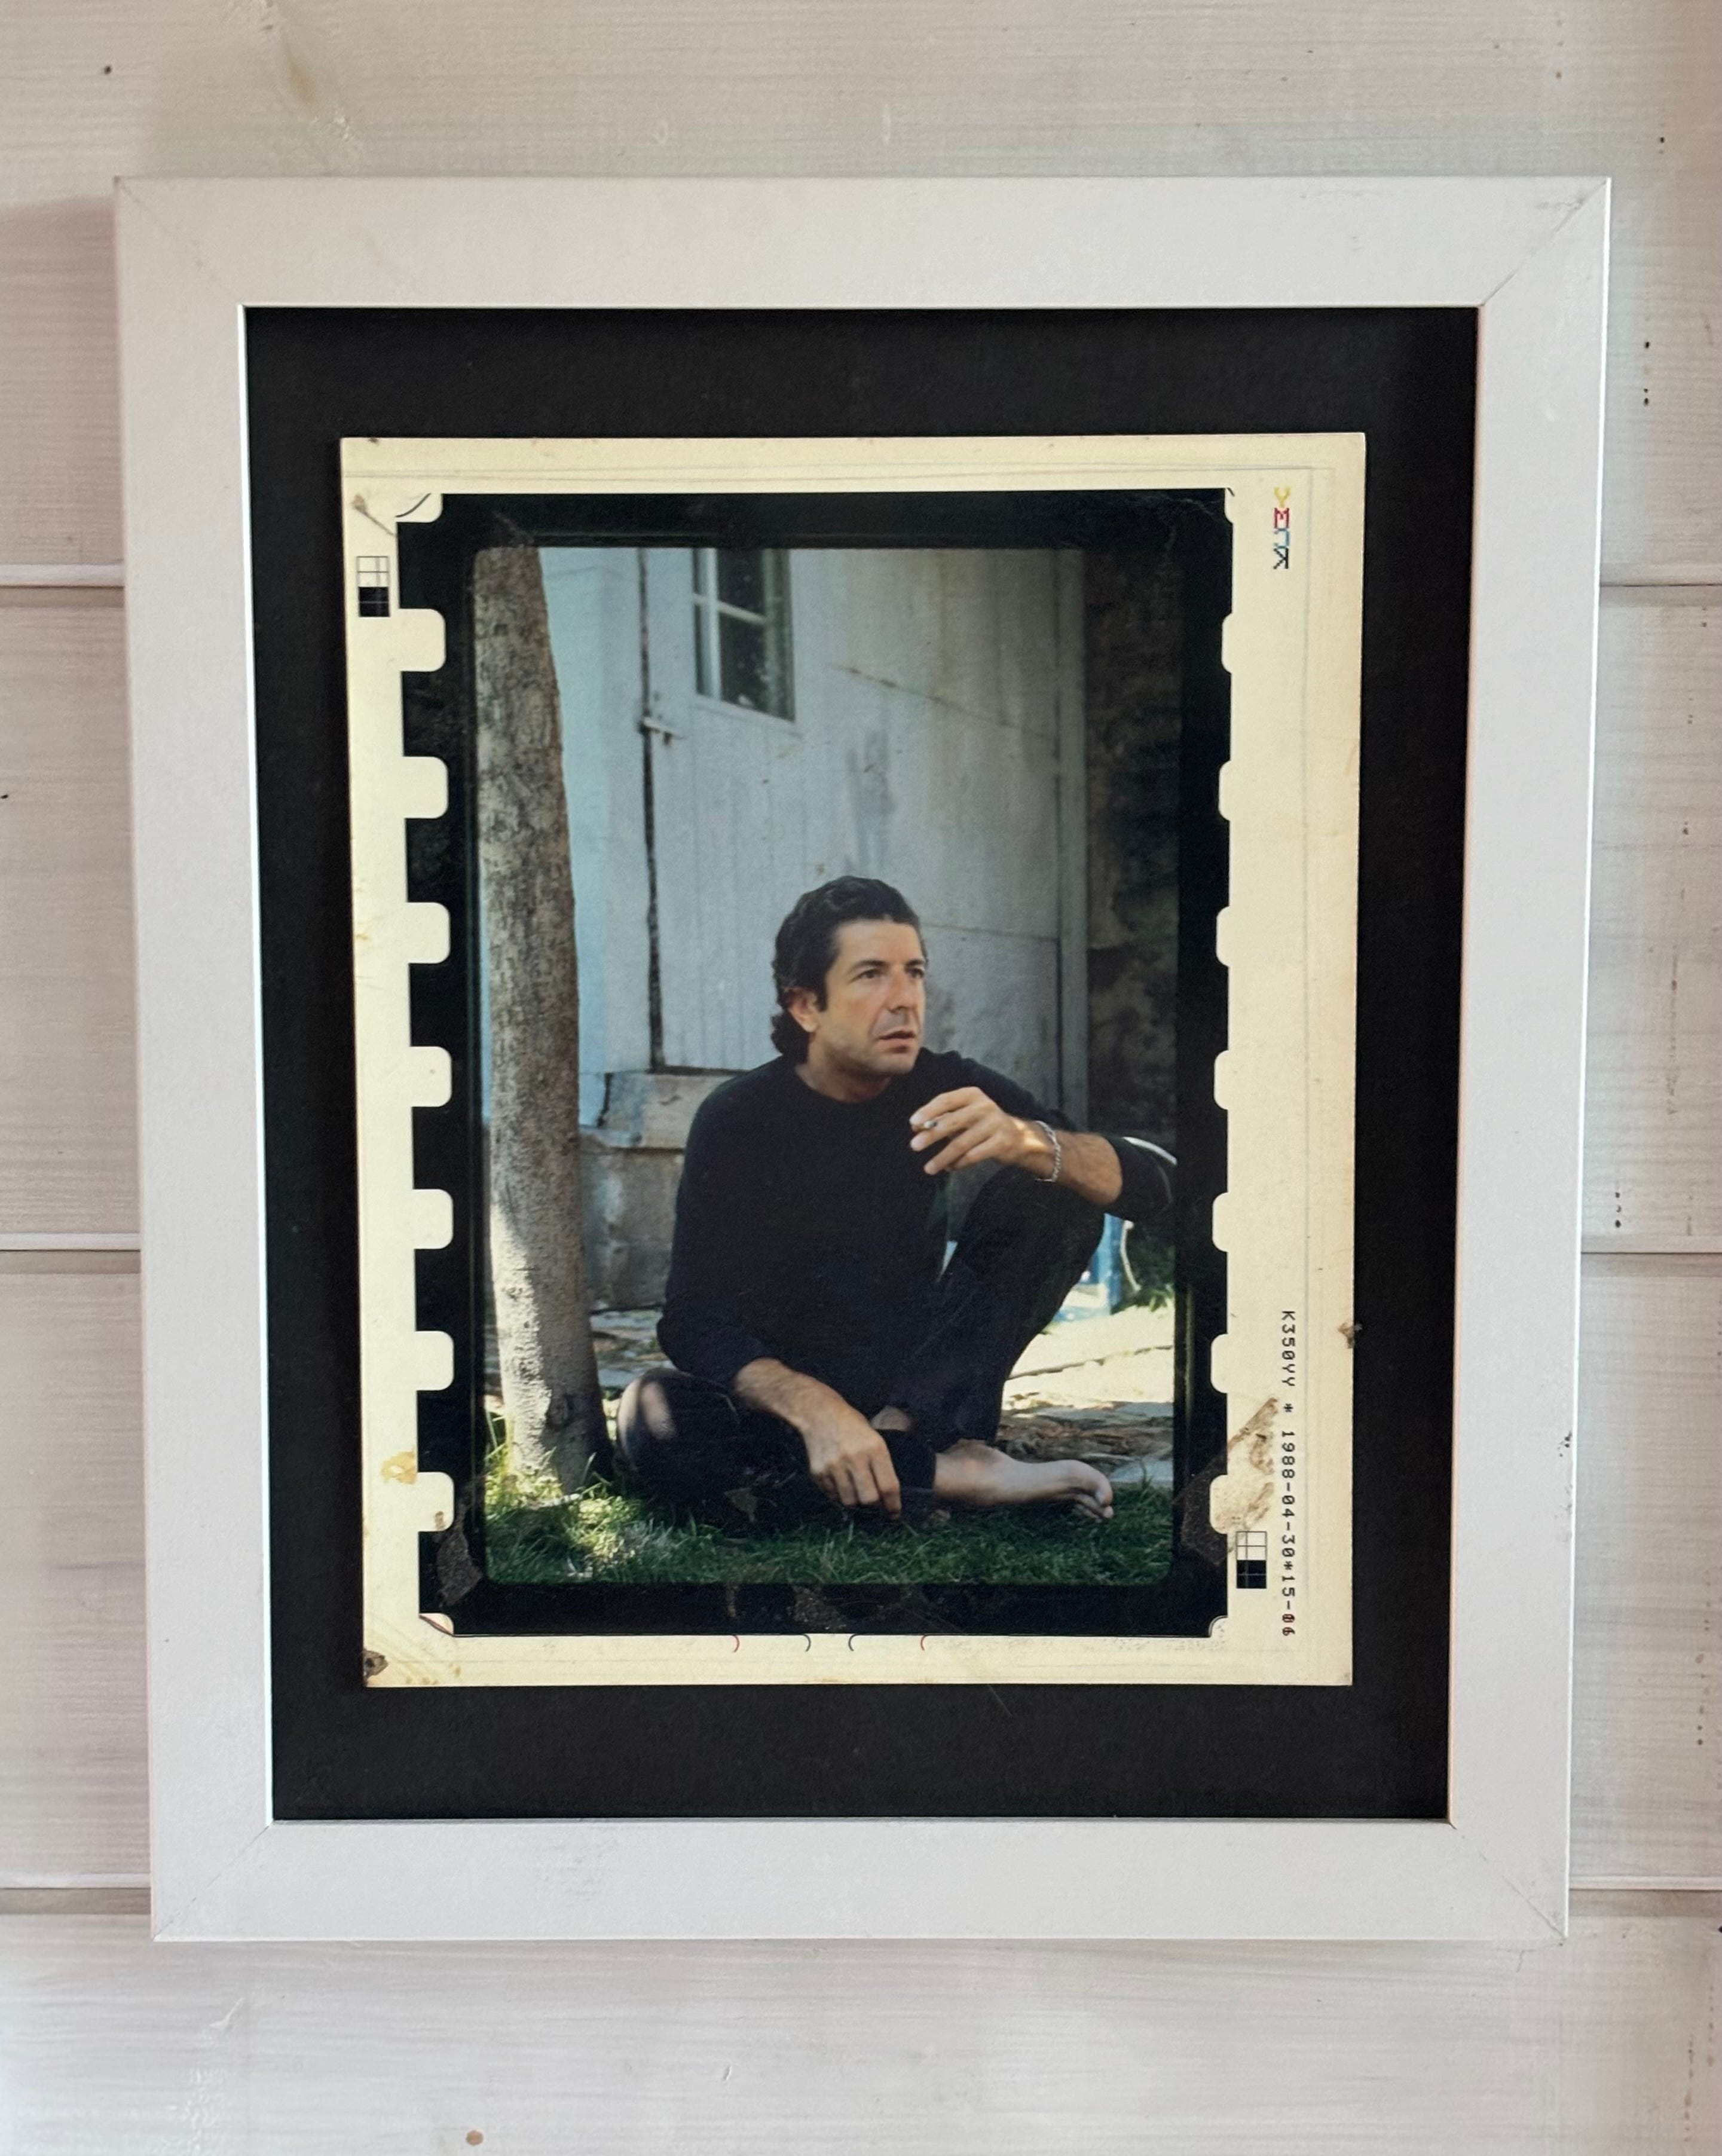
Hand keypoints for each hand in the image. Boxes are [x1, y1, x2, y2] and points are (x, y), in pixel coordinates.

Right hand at [798, 1400, 903, 1516]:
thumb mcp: (875, 1436)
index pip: (888, 1486)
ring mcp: (834, 1466)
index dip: (893, 1505)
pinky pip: (832, 1496)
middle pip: (869, 1499)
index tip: (894, 1513)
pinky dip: (839, 1495)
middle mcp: (854, 1458)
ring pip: (850, 1501)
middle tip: (876, 1504)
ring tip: (858, 1493)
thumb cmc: (852, 1425)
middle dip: (875, 1506)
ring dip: (856, 1502)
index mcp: (874, 1448)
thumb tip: (892, 1493)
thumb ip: (883, 1462)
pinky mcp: (818, 1472)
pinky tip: (842, 1484)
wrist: (819, 1413)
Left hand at [907, 1086, 1054, 1178]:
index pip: (946, 1100)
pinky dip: (959, 1164)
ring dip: (942, 1157)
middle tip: (914, 1146)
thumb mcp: (964, 1114)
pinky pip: (973, 1156)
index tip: (912, 1123)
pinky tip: (950, 1168)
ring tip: (928, 1168)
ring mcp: (994, 1124)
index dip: (928, 1111)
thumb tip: (916, 1127)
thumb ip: (942, 1118)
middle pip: (952, 1122)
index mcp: (972, 1094)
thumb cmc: (981, 1124)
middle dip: (931, 1135)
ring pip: (962, 1143)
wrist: (1017, 1136)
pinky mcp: (1001, 1143)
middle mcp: (984, 1106)